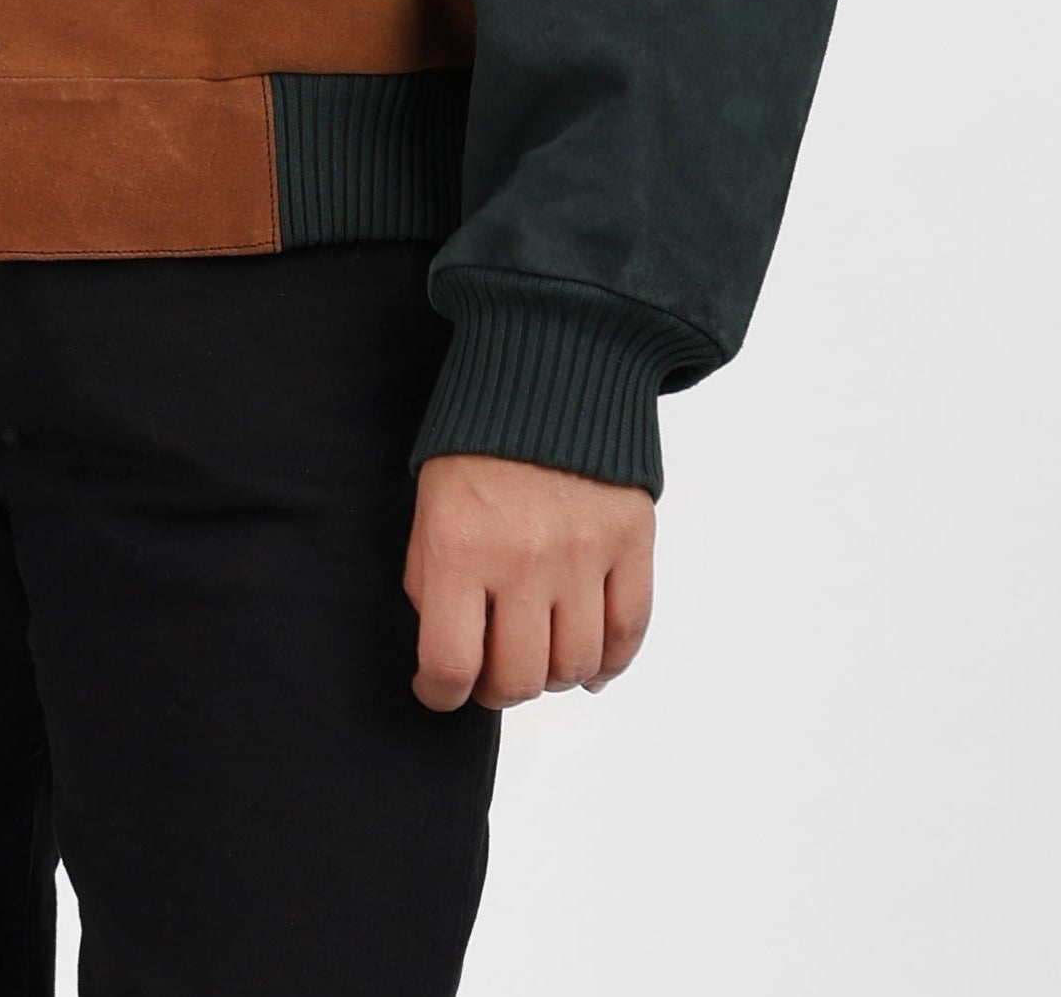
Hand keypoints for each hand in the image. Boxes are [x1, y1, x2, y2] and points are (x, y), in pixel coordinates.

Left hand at [404, 453, 655, 710]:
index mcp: (460, 546)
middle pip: (519, 679)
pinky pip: (629, 632)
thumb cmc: (477, 441)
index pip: (451, 665)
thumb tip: (450, 659)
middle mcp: (524, 556)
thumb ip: (432, 585)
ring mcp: (584, 551)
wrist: (548, 366)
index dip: (440, 694)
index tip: (439, 690)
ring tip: (539, 651)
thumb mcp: (429, 507)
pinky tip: (591, 661)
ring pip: (575, 666)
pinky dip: (610, 660)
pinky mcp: (631, 539)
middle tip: (492, 669)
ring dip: (553, 675)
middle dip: (498, 688)